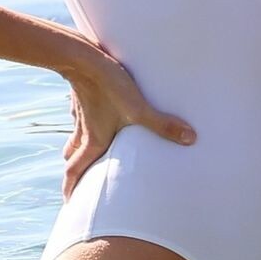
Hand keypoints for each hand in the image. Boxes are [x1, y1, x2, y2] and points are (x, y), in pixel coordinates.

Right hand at [61, 47, 194, 199]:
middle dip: (74, 171)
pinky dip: (84, 122)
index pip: (76, 171)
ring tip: (83, 153)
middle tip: (76, 182)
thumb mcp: (139, 108)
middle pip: (72, 157)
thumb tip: (190, 139)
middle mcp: (84, 130)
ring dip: (77, 147)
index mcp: (93, 140)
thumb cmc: (109, 85)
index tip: (70, 203)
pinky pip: (81, 115)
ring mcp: (81, 112)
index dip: (72, 188)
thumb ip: (164, 124)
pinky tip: (94, 115)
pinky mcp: (83, 95)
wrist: (82, 56)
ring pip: (75, 136)